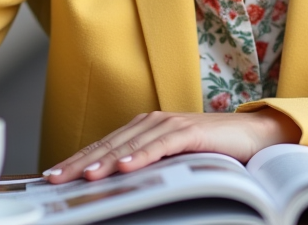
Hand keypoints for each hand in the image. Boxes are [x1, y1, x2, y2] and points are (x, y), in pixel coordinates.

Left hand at [43, 109, 300, 183]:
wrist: (255, 137)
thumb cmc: (214, 152)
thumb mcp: (173, 162)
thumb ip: (148, 166)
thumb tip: (115, 185)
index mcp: (145, 128)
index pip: (104, 147)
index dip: (77, 160)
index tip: (53, 176)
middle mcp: (153, 122)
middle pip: (110, 144)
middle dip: (80, 162)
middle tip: (55, 179)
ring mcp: (171, 124)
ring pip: (131, 144)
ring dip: (106, 161)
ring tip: (84, 177)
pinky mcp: (191, 131)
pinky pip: (162, 144)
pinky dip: (142, 156)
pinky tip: (125, 168)